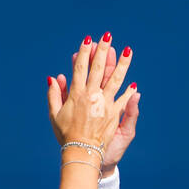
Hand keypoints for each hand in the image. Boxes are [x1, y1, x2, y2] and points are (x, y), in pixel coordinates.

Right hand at [46, 33, 136, 161]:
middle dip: (103, 51)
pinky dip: (128, 93)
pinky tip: (133, 84)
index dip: (84, 53)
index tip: (87, 39)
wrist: (81, 153)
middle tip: (107, 36)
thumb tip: (55, 77)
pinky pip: (123, 101)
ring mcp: (104, 104)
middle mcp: (92, 96)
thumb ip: (54, 95)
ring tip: (128, 50)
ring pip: (115, 80)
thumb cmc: (65, 135)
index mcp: (77, 95)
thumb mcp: (55, 115)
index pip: (80, 68)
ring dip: (122, 64)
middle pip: (99, 69)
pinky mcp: (113, 115)